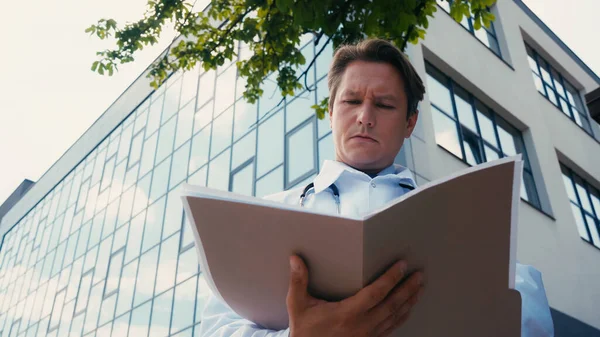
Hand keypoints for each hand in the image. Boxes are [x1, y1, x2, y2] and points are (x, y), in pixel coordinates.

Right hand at [286, 255, 423, 336]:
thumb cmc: (305, 330)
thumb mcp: (298, 305)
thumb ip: (298, 280)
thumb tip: (295, 259)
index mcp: (347, 314)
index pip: (376, 293)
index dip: (391, 278)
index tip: (402, 266)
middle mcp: (362, 326)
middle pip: (392, 305)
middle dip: (407, 289)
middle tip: (419, 275)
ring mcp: (368, 336)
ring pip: (395, 318)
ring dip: (409, 302)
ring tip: (419, 288)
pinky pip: (391, 328)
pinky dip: (402, 317)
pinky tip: (408, 309)